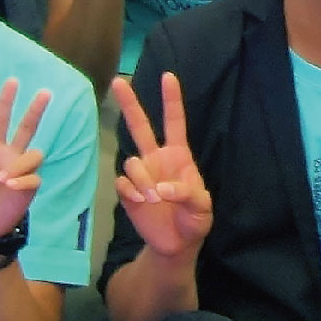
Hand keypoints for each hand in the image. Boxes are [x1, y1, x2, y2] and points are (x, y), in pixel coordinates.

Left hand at [0, 76, 53, 239]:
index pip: (0, 120)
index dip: (6, 101)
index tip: (13, 81)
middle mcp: (10, 155)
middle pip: (27, 128)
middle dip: (35, 110)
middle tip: (45, 92)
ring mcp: (22, 170)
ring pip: (34, 154)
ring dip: (20, 165)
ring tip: (3, 179)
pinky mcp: (30, 187)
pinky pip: (34, 178)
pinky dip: (22, 181)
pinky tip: (9, 187)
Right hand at [109, 73, 211, 263]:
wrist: (176, 245)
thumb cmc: (195, 221)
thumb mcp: (203, 208)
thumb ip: (187, 194)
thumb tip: (161, 189)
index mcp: (179, 156)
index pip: (174, 122)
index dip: (171, 100)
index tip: (168, 76)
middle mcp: (156, 159)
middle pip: (140, 126)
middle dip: (130, 104)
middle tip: (118, 82)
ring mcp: (141, 174)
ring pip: (130, 161)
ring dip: (142, 179)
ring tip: (154, 198)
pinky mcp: (128, 192)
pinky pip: (122, 183)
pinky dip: (132, 192)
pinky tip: (142, 203)